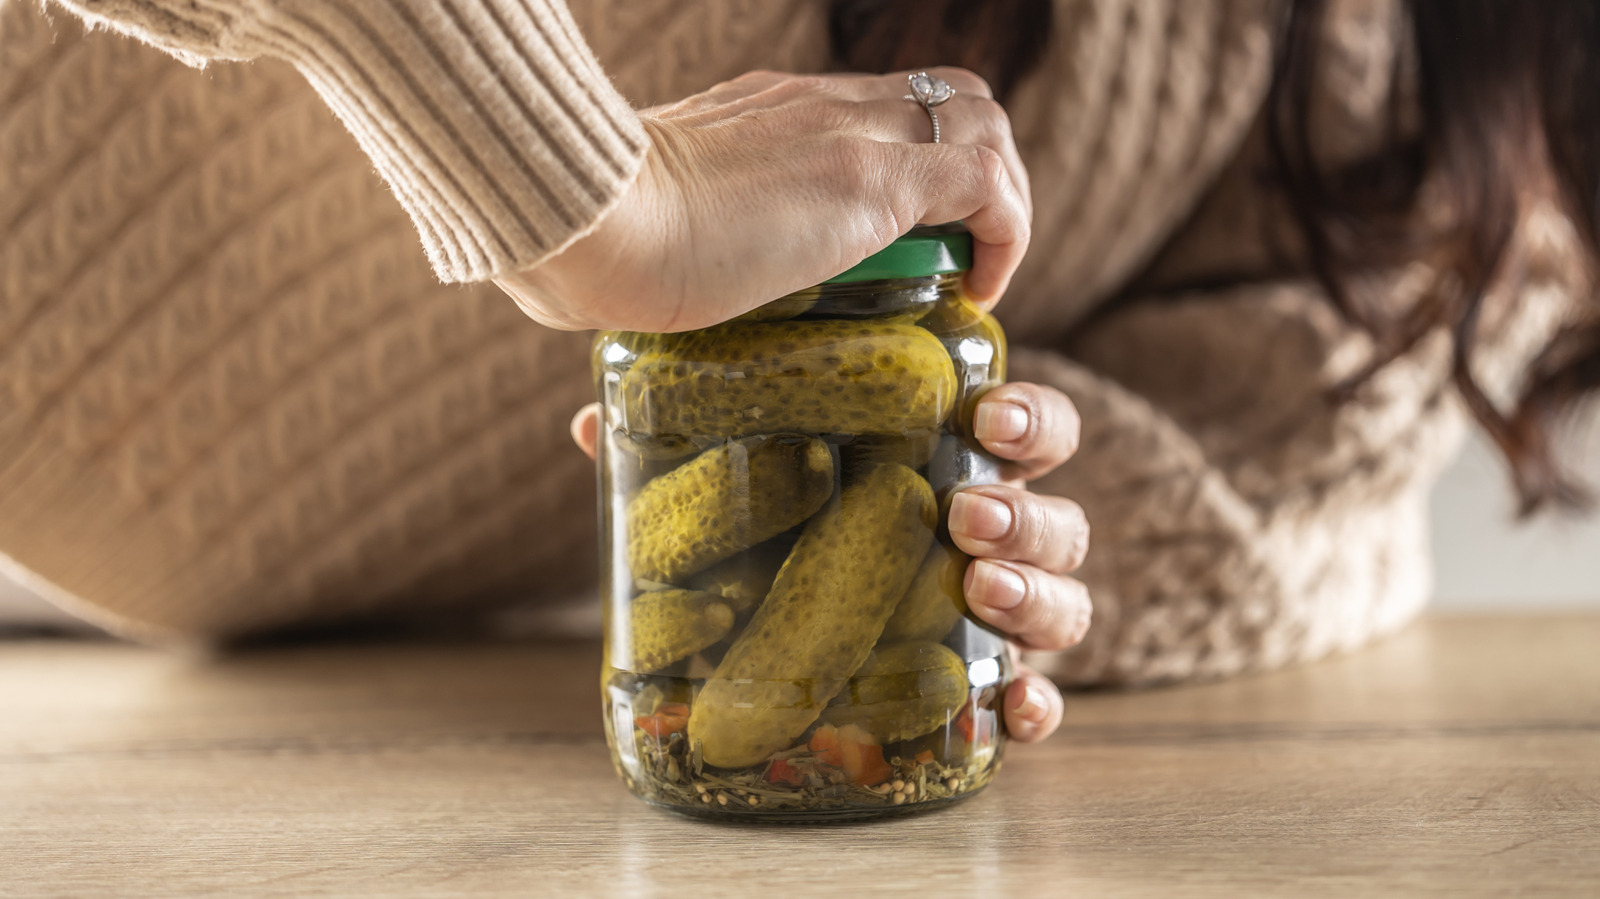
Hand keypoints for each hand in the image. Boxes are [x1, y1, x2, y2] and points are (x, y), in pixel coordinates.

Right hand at [496, 68, 1030, 331]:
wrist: (586, 220)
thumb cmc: (589, 243)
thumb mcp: (647, 229)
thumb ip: (660, 246)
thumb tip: (630, 312)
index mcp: (770, 112)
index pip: (874, 104)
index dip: (915, 156)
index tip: (908, 240)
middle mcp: (819, 104)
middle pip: (946, 94)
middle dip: (978, 168)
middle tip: (960, 254)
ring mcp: (848, 131)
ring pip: (981, 120)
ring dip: (1000, 198)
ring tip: (976, 277)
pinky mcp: (872, 178)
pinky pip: (987, 182)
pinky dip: (1006, 234)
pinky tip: (979, 293)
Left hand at [569, 382, 1088, 743]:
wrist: (780, 660)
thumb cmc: (788, 537)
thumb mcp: (741, 485)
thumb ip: (681, 449)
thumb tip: (593, 423)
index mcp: (950, 468)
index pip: (1026, 428)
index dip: (1028, 417)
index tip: (986, 413)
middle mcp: (990, 541)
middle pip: (1057, 516)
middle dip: (1024, 511)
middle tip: (964, 513)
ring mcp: (995, 616)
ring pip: (1067, 600)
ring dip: (1036, 593)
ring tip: (978, 588)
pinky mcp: (983, 688)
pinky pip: (1037, 699)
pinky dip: (1038, 703)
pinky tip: (1013, 707)